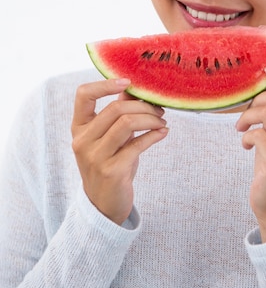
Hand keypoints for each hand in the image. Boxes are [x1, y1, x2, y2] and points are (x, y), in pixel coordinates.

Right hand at [71, 78, 167, 224]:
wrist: (104, 204)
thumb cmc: (109, 163)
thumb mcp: (109, 137)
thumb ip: (118, 112)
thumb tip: (135, 88)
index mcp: (79, 128)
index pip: (84, 95)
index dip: (106, 84)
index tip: (128, 82)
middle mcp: (82, 141)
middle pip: (115, 109)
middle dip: (143, 106)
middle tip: (158, 109)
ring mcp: (95, 157)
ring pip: (127, 123)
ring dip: (151, 119)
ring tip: (162, 122)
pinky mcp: (112, 171)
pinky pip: (138, 144)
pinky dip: (155, 135)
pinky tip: (163, 133)